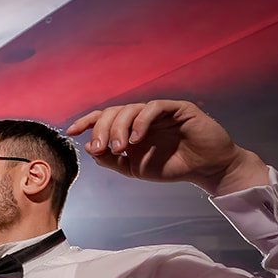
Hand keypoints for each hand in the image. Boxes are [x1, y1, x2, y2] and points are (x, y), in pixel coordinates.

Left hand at [65, 100, 265, 194]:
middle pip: (113, 112)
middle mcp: (141, 117)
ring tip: (119, 147)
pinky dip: (141, 122)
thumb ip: (112, 160)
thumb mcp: (134, 168)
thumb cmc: (171, 166)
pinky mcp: (177, 108)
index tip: (72, 131)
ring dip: (118, 128)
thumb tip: (90, 150)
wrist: (205, 169)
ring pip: (130, 109)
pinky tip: (136, 139)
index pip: (104, 118)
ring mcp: (159, 111)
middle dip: (101, 129)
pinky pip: (153, 108)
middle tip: (100, 148)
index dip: (87, 122)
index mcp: (130, 128)